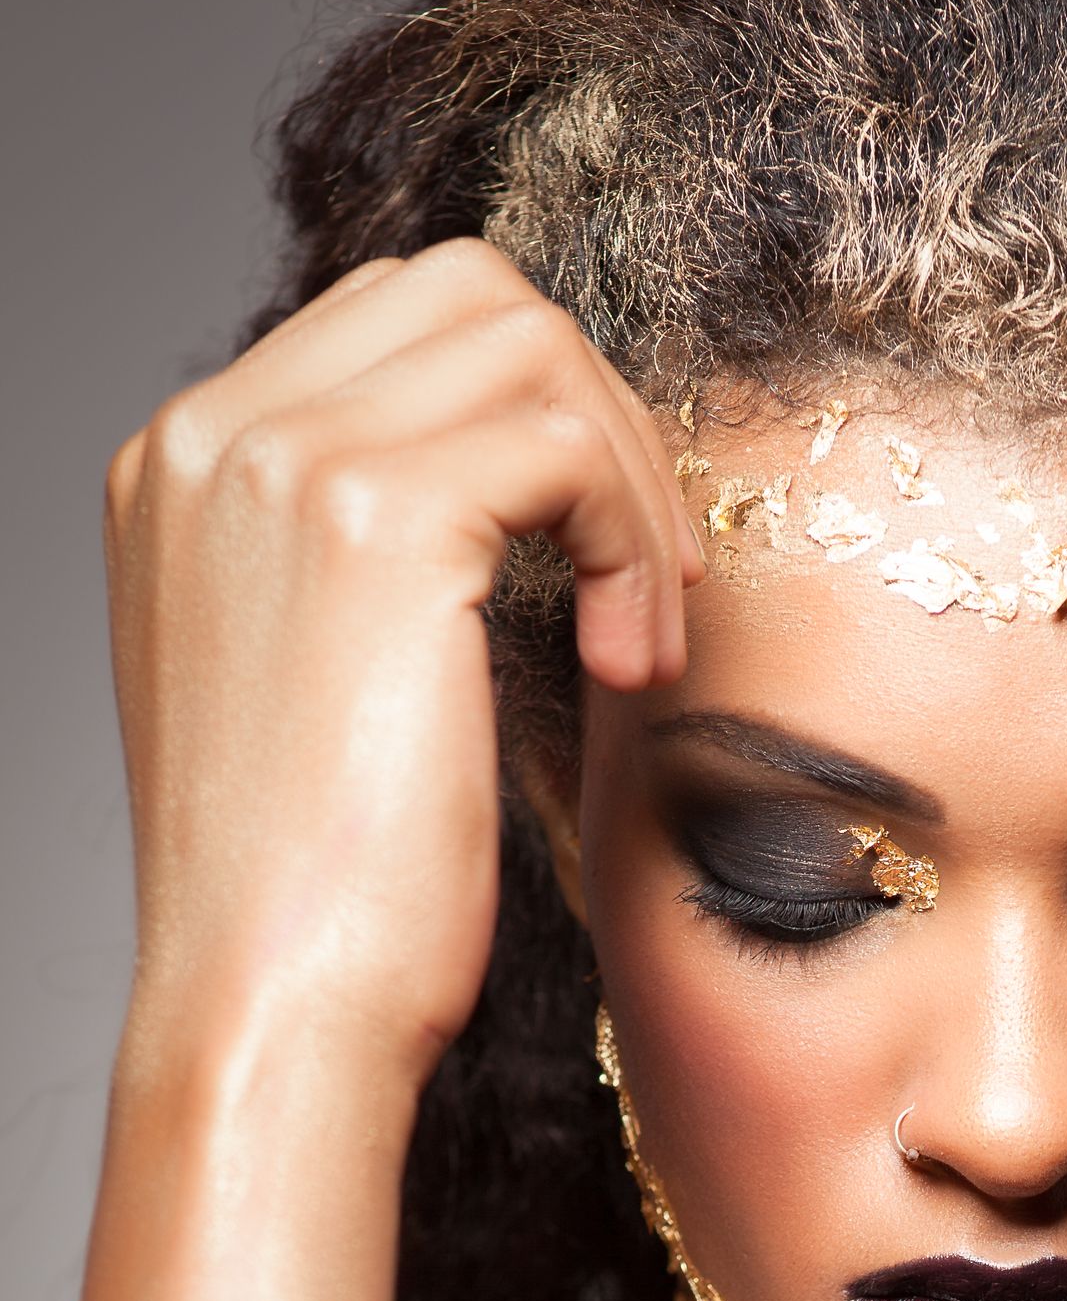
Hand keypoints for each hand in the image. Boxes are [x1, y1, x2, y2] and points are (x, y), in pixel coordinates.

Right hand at [104, 239, 699, 1097]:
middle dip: (598, 421)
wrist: (272, 1007)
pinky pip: (564, 442)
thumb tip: (518, 493)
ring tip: (641, 640)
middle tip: (648, 586)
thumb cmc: (319, 897)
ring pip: (530, 347)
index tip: (601, 567)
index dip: (538, 421)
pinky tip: (626, 668)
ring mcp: (278, 460)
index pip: (396, 325)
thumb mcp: (327, 687)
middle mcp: (209, 436)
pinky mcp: (372, 517)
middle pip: (468, 293)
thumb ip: (373, 566)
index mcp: (185, 469)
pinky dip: (631, 543)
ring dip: (629, 487)